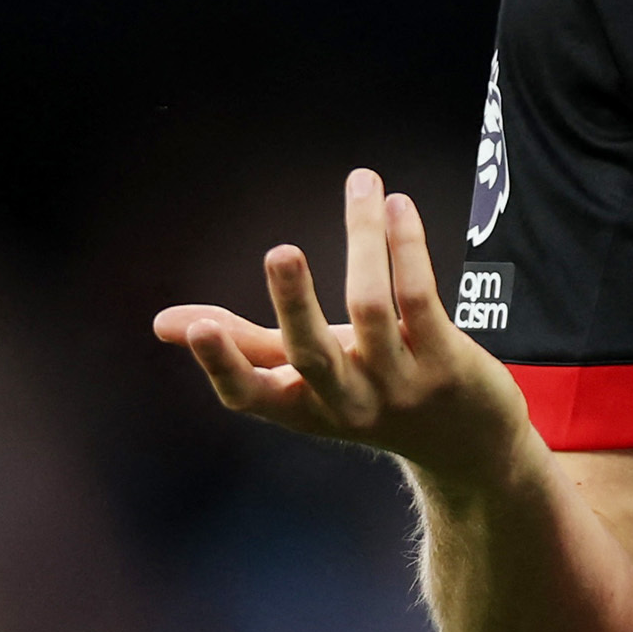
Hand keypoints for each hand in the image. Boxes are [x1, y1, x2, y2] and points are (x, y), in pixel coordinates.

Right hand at [153, 169, 532, 490]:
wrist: (468, 447)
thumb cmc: (372, 396)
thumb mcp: (307, 378)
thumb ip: (243, 346)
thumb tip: (163, 322)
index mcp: (302, 407)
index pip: (250, 395)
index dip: (222, 363)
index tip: (196, 326)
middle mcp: (348, 402)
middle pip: (313, 353)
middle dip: (295, 301)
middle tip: (280, 251)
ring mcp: (399, 385)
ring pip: (373, 308)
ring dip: (365, 239)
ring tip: (360, 184)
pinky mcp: (446, 362)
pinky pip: (421, 298)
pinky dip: (408, 247)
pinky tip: (398, 207)